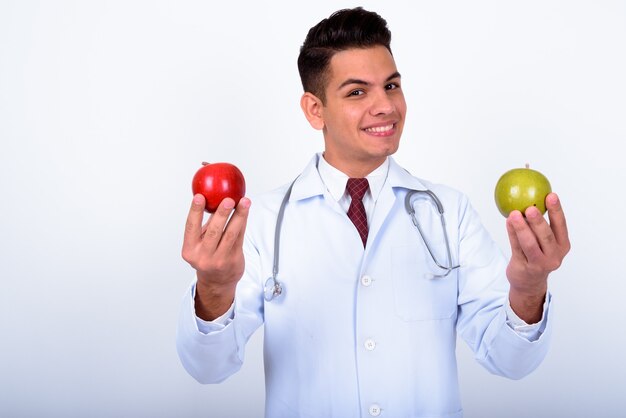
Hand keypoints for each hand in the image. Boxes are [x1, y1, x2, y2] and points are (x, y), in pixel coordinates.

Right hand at [182, 194, 250, 319]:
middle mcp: (203, 256)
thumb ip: (205, 225)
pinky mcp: (234, 260)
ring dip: (239, 216)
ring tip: (244, 202)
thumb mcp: (199, 244)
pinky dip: (243, 222)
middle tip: (228, 199)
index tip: (200, 197)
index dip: (195, 211)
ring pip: (230, 234)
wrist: (217, 282)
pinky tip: (245, 211)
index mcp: (190, 250)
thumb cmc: (207, 256)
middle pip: (214, 231)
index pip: (190, 227)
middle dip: (222, 214)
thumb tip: (212, 198)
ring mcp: (219, 260)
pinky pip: (239, 238)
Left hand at [505, 193, 569, 322]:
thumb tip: (529, 196)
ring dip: (521, 228)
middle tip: (530, 208)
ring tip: (514, 214)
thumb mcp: (543, 241)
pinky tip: (508, 222)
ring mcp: (540, 264)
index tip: (551, 195)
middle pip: (546, 236)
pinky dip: (512, 234)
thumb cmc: (536, 255)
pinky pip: (517, 248)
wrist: (529, 282)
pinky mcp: (525, 268)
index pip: (561, 226)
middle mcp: (554, 256)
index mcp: (562, 245)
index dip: (557, 210)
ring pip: (530, 244)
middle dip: (539, 221)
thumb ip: (538, 224)